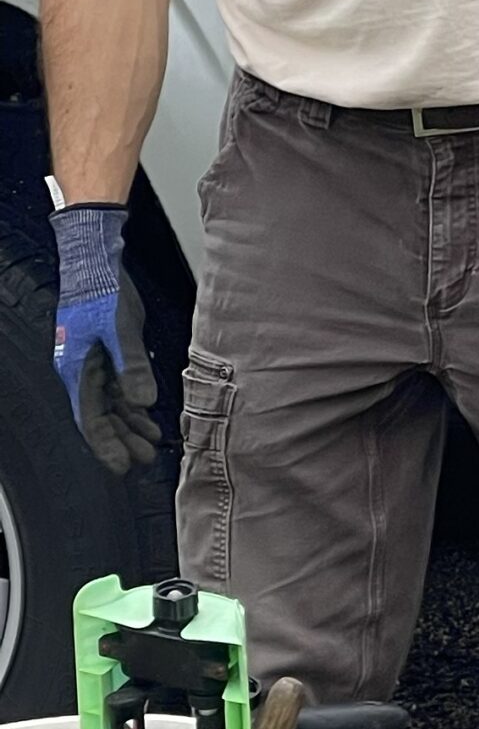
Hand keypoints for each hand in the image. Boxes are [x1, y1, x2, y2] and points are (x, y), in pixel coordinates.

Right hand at [53, 206, 158, 474]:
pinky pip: (116, 387)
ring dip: (129, 424)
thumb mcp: (122, 328)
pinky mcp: (104, 353)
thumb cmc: (102, 291)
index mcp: (78, 370)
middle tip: (142, 460)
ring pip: (109, 404)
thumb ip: (132, 366)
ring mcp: (92, 363)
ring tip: (151, 443)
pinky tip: (147, 413)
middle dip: (121, 441)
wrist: (93, 262)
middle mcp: (80, 372)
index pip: (91, 419)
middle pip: (100, 417)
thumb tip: (144, 403)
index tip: (123, 467)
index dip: (108, 445)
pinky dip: (132, 402)